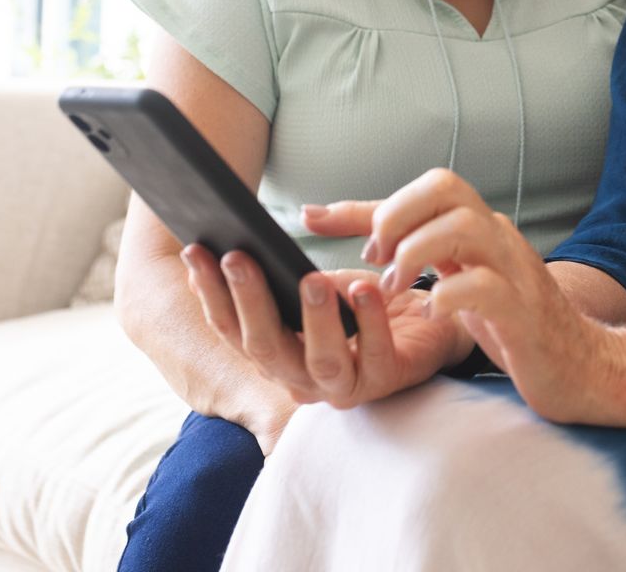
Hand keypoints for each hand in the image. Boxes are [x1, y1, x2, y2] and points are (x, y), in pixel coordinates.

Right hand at [180, 245, 470, 410]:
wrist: (430, 316)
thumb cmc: (367, 298)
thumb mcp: (319, 274)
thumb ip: (281, 263)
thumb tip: (233, 239)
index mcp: (277, 350)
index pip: (232, 326)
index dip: (210, 291)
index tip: (195, 249)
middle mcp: (300, 376)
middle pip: (263, 347)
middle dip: (248, 299)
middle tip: (239, 256)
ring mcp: (343, 386)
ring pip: (319, 361)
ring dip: (313, 318)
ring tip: (312, 278)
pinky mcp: (386, 381)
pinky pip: (376, 355)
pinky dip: (370, 322)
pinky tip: (366, 289)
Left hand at [305, 169, 613, 423]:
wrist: (583, 367)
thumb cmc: (513, 325)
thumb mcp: (460, 283)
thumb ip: (418, 258)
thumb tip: (347, 238)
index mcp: (478, 232)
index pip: (422, 192)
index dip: (362, 204)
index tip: (311, 218)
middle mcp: (497, 239)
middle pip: (446, 187)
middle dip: (396, 214)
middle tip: (373, 257)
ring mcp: (515, 270)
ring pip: (465, 226)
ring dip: (415, 251)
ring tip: (392, 287)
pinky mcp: (524, 312)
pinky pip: (485, 286)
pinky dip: (449, 295)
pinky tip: (431, 313)